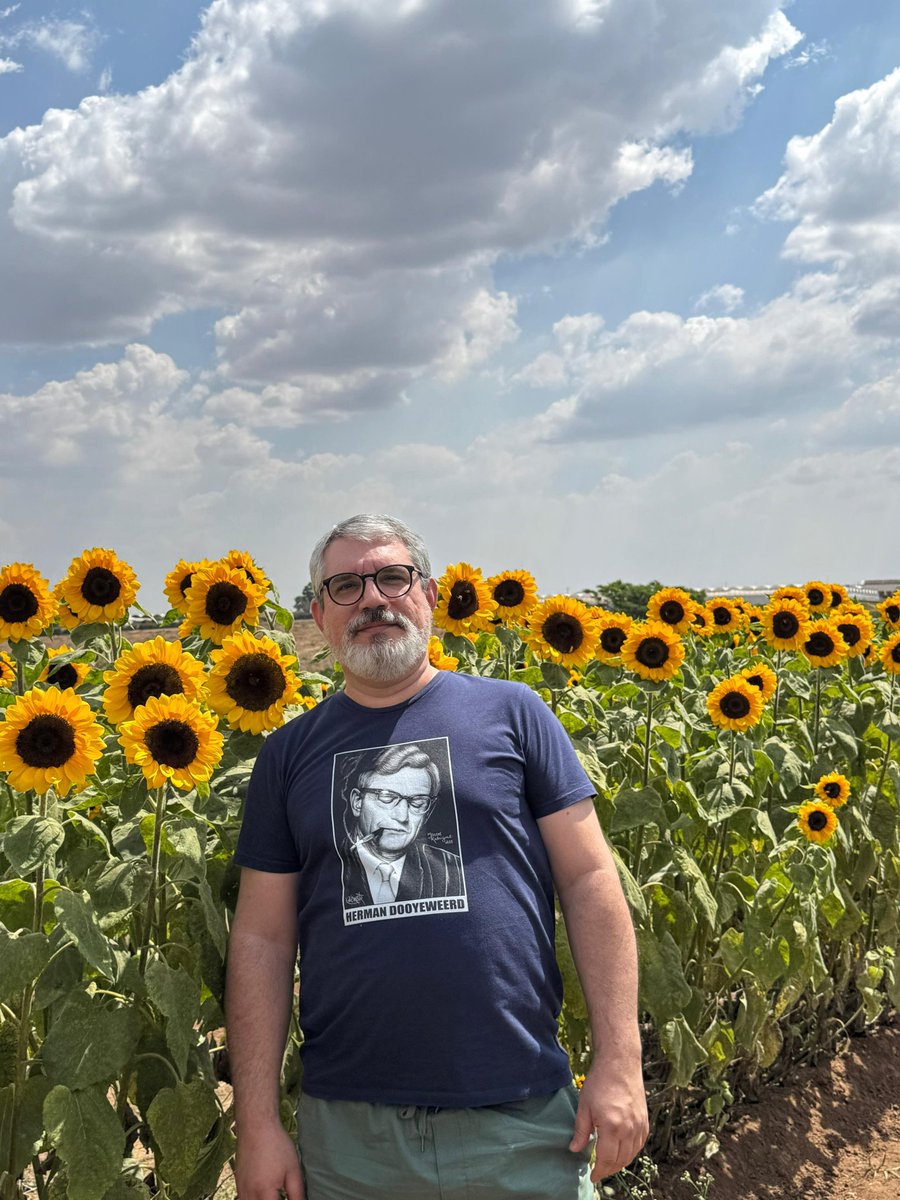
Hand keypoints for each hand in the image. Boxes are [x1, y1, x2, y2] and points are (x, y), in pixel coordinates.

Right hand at [234, 1119, 304, 1198]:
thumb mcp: (293, 1170)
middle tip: (281, 1195)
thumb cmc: (277, 1145)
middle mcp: (249, 1195)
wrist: (256, 1125)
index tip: (290, 1199)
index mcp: (265, 1193)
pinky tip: (263, 1195)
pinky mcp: (237, 1184)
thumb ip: (297, 1194)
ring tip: (274, 1194)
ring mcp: (241, 1190)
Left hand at [568, 1058, 648, 1183]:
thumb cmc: (599, 1082)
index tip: (592, 1177)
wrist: (620, 1063)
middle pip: (619, 1160)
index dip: (598, 1171)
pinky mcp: (645, 1121)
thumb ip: (581, 1131)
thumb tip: (574, 1150)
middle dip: (608, 1169)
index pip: (605, 1159)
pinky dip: (631, 1152)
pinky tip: (622, 1152)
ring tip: (608, 1164)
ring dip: (620, 1163)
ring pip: (631, 1154)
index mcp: (611, 1126)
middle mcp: (628, 1129)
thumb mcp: (584, 1106)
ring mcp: (639, 1125)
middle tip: (598, 1172)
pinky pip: (639, 1144)